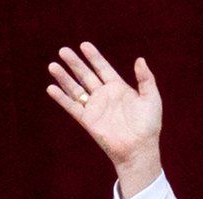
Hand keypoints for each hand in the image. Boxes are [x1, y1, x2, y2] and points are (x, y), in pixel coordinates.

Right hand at [46, 41, 162, 197]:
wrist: (139, 149)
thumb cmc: (148, 125)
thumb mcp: (151, 99)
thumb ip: (146, 79)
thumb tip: (140, 59)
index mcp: (119, 88)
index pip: (103, 68)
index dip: (94, 57)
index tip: (84, 45)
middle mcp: (105, 96)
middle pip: (86, 75)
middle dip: (75, 63)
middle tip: (63, 50)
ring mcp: (95, 108)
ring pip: (76, 89)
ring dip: (64, 78)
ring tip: (53, 65)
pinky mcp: (87, 120)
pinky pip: (72, 107)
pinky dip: (61, 98)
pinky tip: (51, 88)